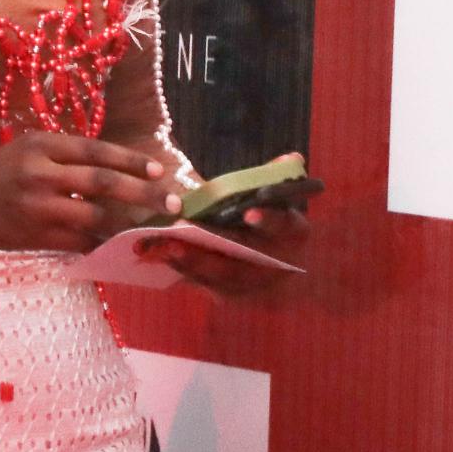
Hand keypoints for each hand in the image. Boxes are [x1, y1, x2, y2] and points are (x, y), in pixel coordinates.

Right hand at [0, 131, 182, 254]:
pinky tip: (120, 244)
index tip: (160, 170)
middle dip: (145, 194)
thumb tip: (119, 172)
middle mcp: (40, 172)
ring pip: (95, 216)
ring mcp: (37, 206)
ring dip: (129, 223)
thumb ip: (65, 158)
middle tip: (174, 203)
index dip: (132, 161)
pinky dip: (102, 243)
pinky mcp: (34, 235)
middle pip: (104, 183)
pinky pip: (78, 241)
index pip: (97, 151)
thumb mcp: (27, 151)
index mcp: (41, 145)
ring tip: (153, 227)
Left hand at [138, 149, 311, 296]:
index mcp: (293, 233)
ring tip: (165, 244)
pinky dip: (181, 270)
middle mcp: (277, 263)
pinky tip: (160, 255)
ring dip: (191, 260)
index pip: (283, 225)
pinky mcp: (228, 294)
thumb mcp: (278, 202)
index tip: (248, 213)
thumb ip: (274, 180)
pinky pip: (202, 284)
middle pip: (244, 254)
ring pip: (220, 274)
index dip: (268, 220)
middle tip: (182, 227)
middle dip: (212, 242)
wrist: (279, 268)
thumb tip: (290, 157)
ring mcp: (252, 283)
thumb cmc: (272, 224)